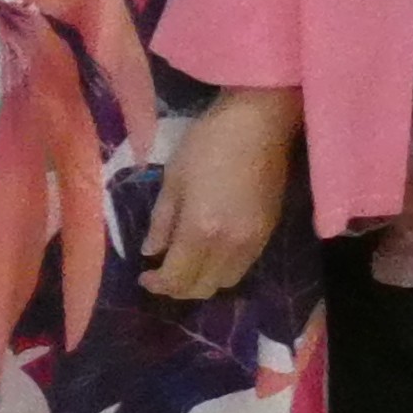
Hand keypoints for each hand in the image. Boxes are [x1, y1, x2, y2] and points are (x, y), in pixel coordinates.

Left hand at [142, 86, 297, 301]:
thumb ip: (161, 222)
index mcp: (202, 230)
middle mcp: (230, 246)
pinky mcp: (269, 233)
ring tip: (185, 264)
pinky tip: (210, 252)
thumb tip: (150, 252)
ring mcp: (254, 242)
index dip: (157, 284)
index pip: (177, 278)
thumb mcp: (173, 179)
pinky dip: (222, 269)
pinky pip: (244, 267)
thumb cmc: (208, 143)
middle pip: (202, 288)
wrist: (260, 124)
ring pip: (226, 283)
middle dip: (178, 288)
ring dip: (202, 282)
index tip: (144, 276)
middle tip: (161, 272)